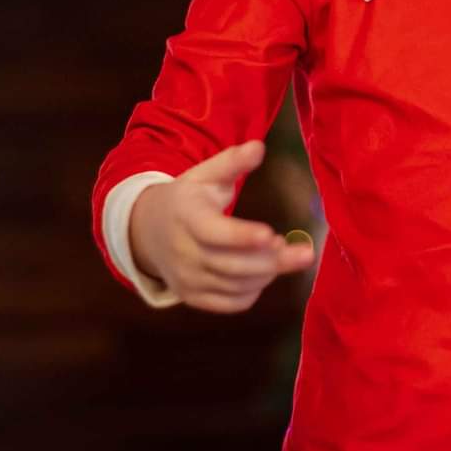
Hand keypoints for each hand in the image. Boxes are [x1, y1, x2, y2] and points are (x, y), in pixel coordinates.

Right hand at [129, 139, 314, 312]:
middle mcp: (183, 252)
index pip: (214, 232)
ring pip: (234, 286)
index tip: (273, 235)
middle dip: (272, 261)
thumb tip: (259, 147)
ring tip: (283, 253)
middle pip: (231, 265)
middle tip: (303, 251)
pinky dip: (253, 292)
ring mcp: (186, 279)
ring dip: (266, 274)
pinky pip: (230, 303)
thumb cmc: (187, 198)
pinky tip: (264, 273)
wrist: (148, 231)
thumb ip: (232, 162)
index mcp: (186, 217)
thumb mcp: (204, 174)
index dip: (242, 237)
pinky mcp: (193, 298)